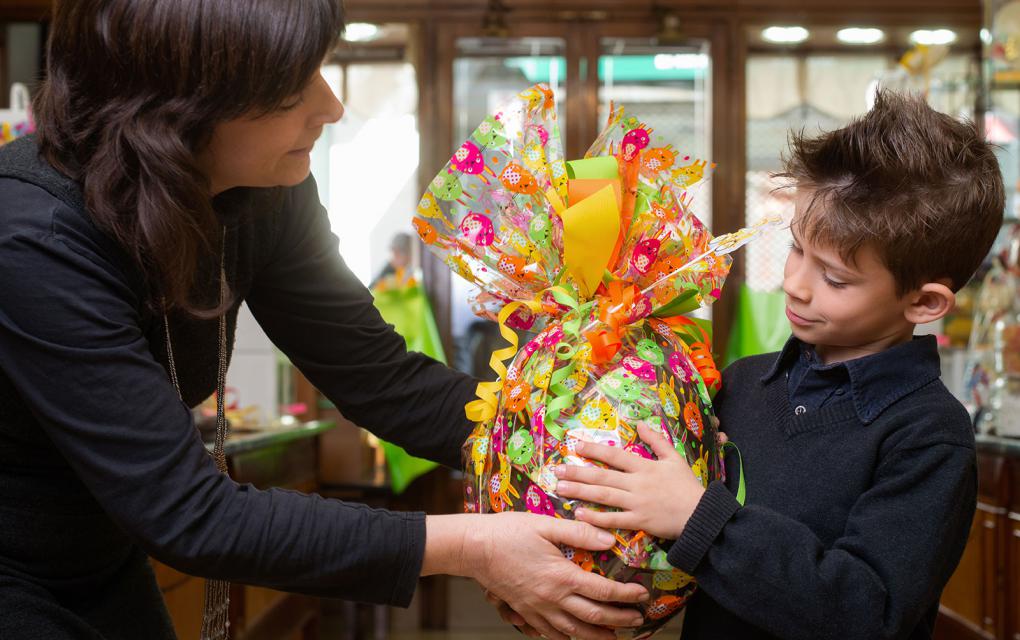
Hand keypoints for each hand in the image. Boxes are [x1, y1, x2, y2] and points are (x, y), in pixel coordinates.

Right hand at [467, 512, 648, 639]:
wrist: (473, 548)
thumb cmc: (508, 532)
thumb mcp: (545, 525)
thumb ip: (579, 532)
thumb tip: (610, 540)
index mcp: (560, 576)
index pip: (602, 591)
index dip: (626, 595)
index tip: (642, 595)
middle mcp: (551, 598)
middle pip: (593, 617)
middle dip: (619, 621)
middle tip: (636, 620)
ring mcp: (536, 609)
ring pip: (572, 631)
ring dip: (596, 636)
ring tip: (612, 637)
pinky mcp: (523, 612)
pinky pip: (548, 633)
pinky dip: (565, 638)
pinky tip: (573, 637)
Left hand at [553, 422, 705, 539]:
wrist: (702, 515)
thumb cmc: (688, 486)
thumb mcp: (674, 458)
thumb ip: (657, 440)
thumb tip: (640, 422)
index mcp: (644, 466)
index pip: (614, 455)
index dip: (594, 450)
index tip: (576, 446)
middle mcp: (637, 483)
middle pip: (602, 476)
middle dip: (577, 473)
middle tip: (556, 470)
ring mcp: (637, 503)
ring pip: (603, 496)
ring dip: (580, 492)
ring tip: (560, 488)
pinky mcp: (639, 522)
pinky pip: (613, 519)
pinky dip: (595, 517)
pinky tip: (579, 514)